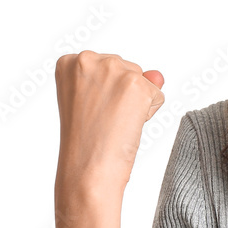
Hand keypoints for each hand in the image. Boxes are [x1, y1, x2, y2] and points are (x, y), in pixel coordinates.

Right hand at [55, 50, 165, 195]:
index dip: (105, 93)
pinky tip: (127, 125)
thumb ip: (126, 78)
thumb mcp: (96, 100)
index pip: (107, 67)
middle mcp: (89, 59)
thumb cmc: (86, 140)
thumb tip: (158, 75)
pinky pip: (157, 96)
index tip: (91, 110)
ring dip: (136, 103)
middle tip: (103, 119)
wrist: (87, 168)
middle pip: (127, 69)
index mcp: (70, 62)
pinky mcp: (136, 85)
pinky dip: (148, 113)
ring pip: (144, 82)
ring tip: (113, 122)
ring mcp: (114, 70)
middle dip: (123, 95)